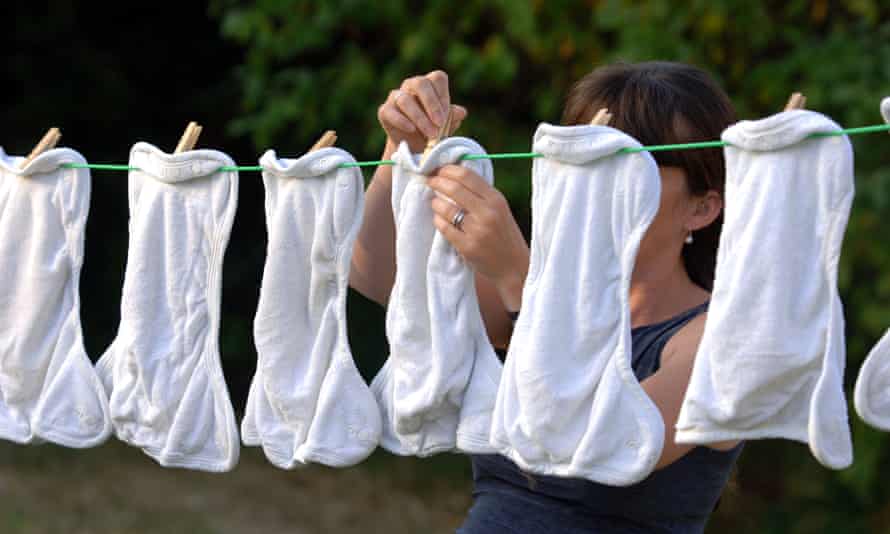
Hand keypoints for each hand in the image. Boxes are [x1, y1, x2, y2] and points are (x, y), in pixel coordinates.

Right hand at [377, 70, 467, 153]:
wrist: (414, 148)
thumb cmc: (433, 131)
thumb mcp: (446, 125)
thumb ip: (452, 117)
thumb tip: (461, 112)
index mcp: (429, 84)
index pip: (437, 78)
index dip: (443, 95)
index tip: (447, 114)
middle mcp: (411, 86)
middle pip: (421, 84)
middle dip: (432, 104)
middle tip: (440, 123)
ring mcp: (396, 97)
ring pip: (406, 100)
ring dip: (420, 118)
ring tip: (431, 134)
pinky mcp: (385, 111)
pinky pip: (391, 112)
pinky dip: (402, 121)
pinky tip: (412, 130)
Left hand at [428, 165, 528, 310]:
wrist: (514, 267)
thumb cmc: (504, 235)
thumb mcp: (500, 209)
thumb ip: (481, 194)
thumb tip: (453, 175)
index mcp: (496, 199)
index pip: (466, 176)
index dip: (447, 170)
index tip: (438, 170)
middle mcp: (488, 213)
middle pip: (453, 188)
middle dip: (436, 182)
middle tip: (429, 181)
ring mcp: (477, 230)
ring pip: (445, 208)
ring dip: (435, 202)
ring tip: (434, 202)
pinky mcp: (468, 247)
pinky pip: (444, 228)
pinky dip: (438, 221)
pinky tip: (439, 220)